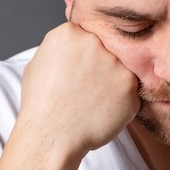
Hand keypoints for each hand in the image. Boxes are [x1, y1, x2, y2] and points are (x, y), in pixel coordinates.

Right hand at [16, 22, 139, 156]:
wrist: (52, 136)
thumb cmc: (41, 106)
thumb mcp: (38, 63)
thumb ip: (62, 49)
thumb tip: (74, 48)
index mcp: (70, 33)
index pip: (88, 37)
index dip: (84, 58)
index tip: (79, 73)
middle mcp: (94, 42)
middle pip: (106, 51)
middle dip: (100, 69)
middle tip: (87, 91)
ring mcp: (114, 64)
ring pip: (120, 71)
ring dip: (111, 86)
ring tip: (92, 103)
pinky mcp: (130, 86)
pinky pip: (130, 93)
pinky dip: (120, 105)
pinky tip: (101, 113)